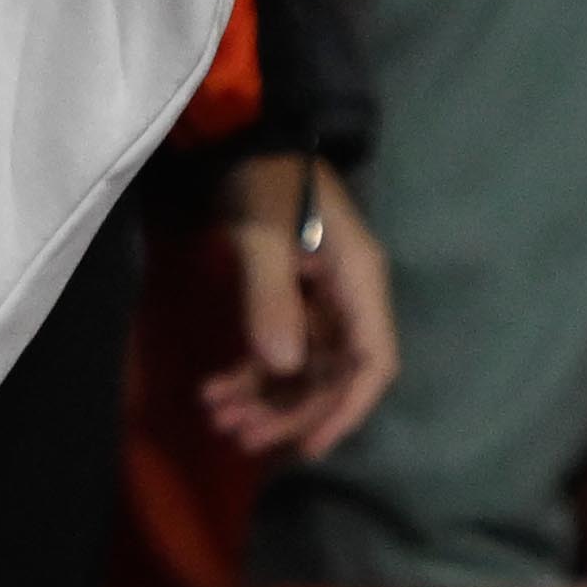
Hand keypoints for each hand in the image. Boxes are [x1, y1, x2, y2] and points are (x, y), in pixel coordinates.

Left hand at [194, 154, 398, 460]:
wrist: (243, 140)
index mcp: (359, 280)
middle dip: (289, 411)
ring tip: (218, 420)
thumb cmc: (264, 179)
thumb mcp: (264, 233)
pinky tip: (214, 392)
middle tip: (238, 435)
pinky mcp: (290, 302)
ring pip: (301, 371)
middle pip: (331, 376)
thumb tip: (282, 368)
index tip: (309, 447)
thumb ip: (271, 298)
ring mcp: (318, 303)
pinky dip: (249, 375)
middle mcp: (347, 299)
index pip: (372, 362)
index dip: (347, 409)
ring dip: (264, 399)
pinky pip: (277, 352)